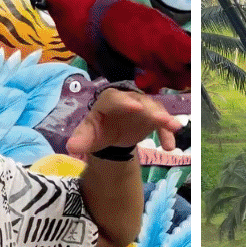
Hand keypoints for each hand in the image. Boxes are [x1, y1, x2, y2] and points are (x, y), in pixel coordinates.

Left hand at [66, 88, 180, 156]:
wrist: (111, 135)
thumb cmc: (99, 130)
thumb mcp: (89, 135)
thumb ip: (82, 140)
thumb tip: (71, 148)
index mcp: (108, 101)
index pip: (115, 98)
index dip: (125, 102)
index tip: (135, 107)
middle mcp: (128, 100)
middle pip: (141, 102)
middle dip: (151, 110)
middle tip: (161, 119)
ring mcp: (142, 108)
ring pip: (155, 110)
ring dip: (164, 119)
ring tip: (174, 127)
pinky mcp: (152, 117)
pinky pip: (162, 124)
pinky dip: (167, 133)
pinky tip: (169, 147)